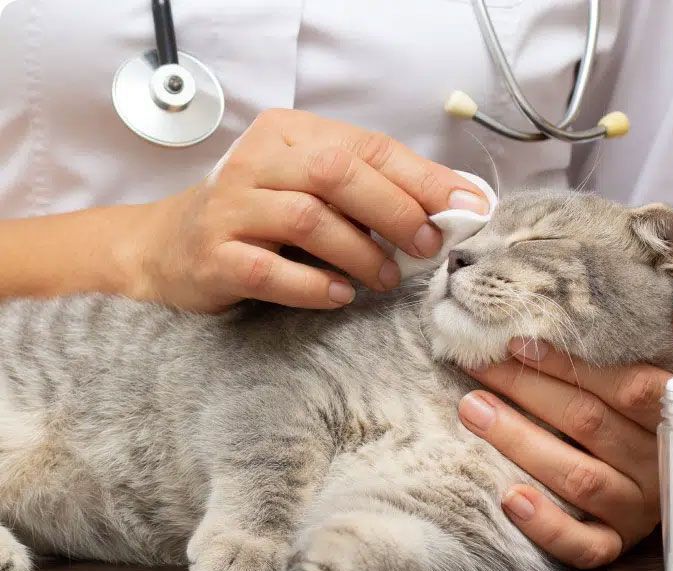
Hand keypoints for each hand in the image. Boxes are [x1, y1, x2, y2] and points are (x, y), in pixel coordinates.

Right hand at [131, 109, 487, 311]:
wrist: (169, 248)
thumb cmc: (259, 219)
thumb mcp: (310, 190)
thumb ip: (369, 190)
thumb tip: (452, 204)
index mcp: (289, 135)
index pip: (367, 146)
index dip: (422, 178)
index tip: (467, 208)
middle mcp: (256, 162)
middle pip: (337, 173)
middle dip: (394, 210)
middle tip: (426, 246)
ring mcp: (231, 207)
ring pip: (309, 219)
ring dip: (360, 253)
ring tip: (384, 278)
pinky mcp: (214, 255)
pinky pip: (271, 270)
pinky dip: (315, 286)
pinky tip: (341, 296)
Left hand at [459, 293, 672, 567]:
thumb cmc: (671, 406)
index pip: (629, 386)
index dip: (570, 364)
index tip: (516, 343)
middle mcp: (661, 463)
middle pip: (590, 423)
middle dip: (526, 390)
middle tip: (477, 365)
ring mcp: (639, 507)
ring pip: (580, 478)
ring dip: (521, 442)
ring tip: (472, 410)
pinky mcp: (617, 542)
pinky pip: (585, 545)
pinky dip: (547, 525)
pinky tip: (509, 498)